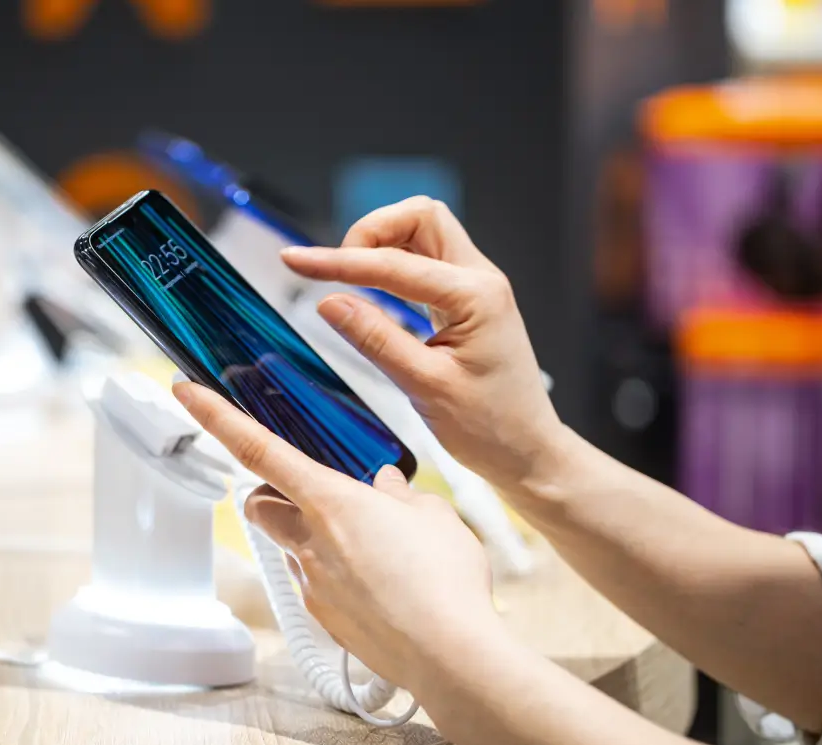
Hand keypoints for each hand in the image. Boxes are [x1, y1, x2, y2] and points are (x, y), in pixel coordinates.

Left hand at [173, 381, 503, 694]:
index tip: (185, 391)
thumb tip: (387, 488)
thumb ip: (402, 496)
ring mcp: (312, 585)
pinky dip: (337, 577)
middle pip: (258, 505)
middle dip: (269, 494)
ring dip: (313, 537)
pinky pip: (317, 586)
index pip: (257, 449)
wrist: (449, 655)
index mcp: (330, 501)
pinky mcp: (324, 619)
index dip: (215, 416)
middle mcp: (309, 542)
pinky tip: (380, 586)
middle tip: (309, 493)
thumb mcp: (433, 516)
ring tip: (370, 547)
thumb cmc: (445, 581)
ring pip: (291, 547)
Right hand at [280, 196, 564, 491]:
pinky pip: (425, 261)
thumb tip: (329, 302)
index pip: (393, 264)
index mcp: (477, 297)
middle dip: (370, 231)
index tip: (295, 260)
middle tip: (336, 269)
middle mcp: (480, 280)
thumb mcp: (424, 386)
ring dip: (381, 244)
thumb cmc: (489, 427)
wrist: (526, 451)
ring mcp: (475, 286)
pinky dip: (392, 265)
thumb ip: (375, 339)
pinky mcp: (465, 300)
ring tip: (349, 279)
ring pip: (421, 232)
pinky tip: (370, 290)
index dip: (338, 261)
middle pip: (419, 216)